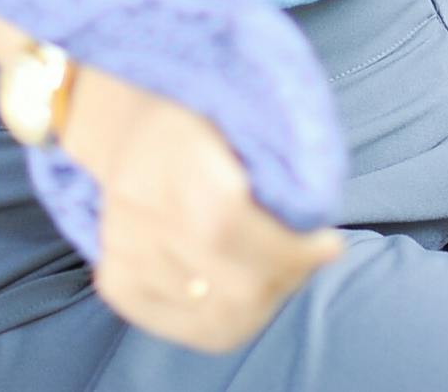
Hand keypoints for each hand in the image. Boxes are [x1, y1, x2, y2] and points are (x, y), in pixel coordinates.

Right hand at [57, 65, 344, 351]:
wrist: (132, 127)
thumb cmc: (206, 120)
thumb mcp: (242, 118)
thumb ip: (277, 170)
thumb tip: (318, 234)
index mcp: (172, 159)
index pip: (227, 228)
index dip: (288, 250)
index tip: (329, 244)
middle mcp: (141, 214)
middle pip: (227, 286)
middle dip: (286, 278)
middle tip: (309, 257)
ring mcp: (125, 255)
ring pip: (216, 319)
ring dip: (265, 302)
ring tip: (282, 272)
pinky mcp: (118, 284)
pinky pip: (190, 329)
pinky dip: (230, 319)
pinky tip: (248, 291)